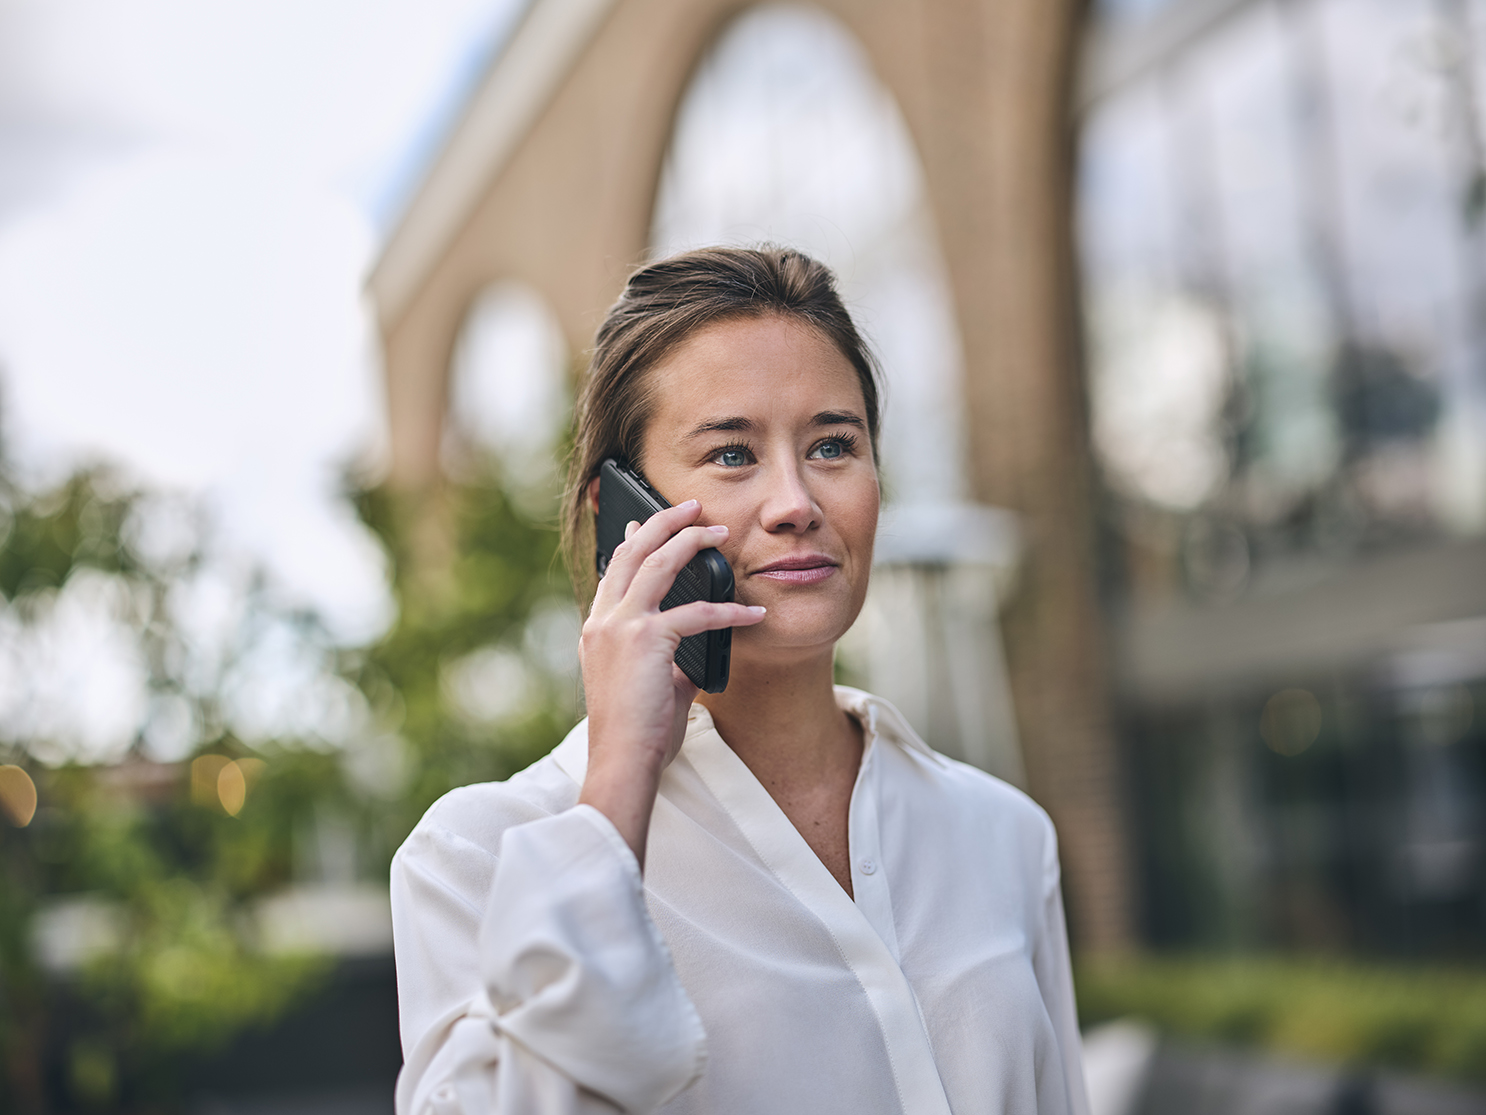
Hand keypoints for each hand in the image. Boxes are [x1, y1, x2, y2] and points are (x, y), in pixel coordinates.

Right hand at [577, 499, 764, 865]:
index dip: (636, 539)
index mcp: (598, 628)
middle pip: (633, 550)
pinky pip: (697, 613)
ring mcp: (620, 626)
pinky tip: (753, 613)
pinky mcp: (646, 640)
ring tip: (721, 532)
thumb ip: (667, 656)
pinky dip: (730, 611)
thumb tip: (698, 645)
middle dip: (666, 521)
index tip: (652, 522)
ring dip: (693, 541)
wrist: (621, 763)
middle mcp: (603, 620)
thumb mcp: (649, 683)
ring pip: (658, 561)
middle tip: (694, 507)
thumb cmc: (637, 733)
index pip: (615, 568)